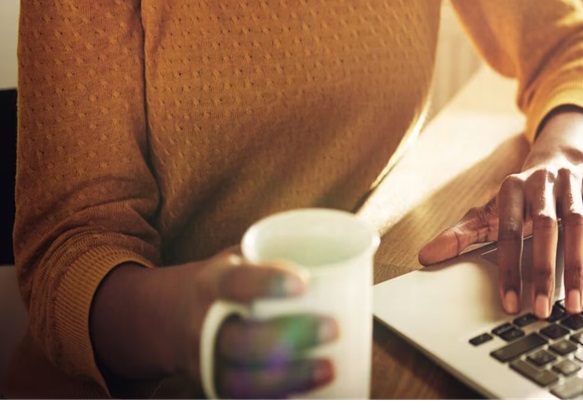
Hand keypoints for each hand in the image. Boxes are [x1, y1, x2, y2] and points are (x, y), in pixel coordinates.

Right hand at [90, 252, 337, 397]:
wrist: (170, 317)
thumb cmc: (227, 282)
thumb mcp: (240, 258)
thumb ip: (282, 255)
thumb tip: (357, 246)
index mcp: (212, 284)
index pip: (236, 283)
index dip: (268, 282)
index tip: (305, 282)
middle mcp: (204, 327)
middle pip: (242, 340)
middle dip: (289, 337)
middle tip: (333, 328)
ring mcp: (207, 364)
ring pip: (243, 380)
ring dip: (288, 378)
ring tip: (330, 368)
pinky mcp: (215, 388)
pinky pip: (242, 401)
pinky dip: (276, 400)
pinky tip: (309, 398)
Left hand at [417, 107, 582, 318]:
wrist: (556, 162)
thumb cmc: (520, 199)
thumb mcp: (490, 212)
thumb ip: (461, 234)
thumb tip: (425, 256)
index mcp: (512, 187)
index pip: (507, 230)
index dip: (509, 268)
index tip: (510, 304)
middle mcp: (542, 180)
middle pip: (544, 226)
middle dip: (543, 271)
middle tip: (542, 310)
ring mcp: (572, 181)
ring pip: (578, 224)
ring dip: (577, 266)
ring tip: (575, 305)